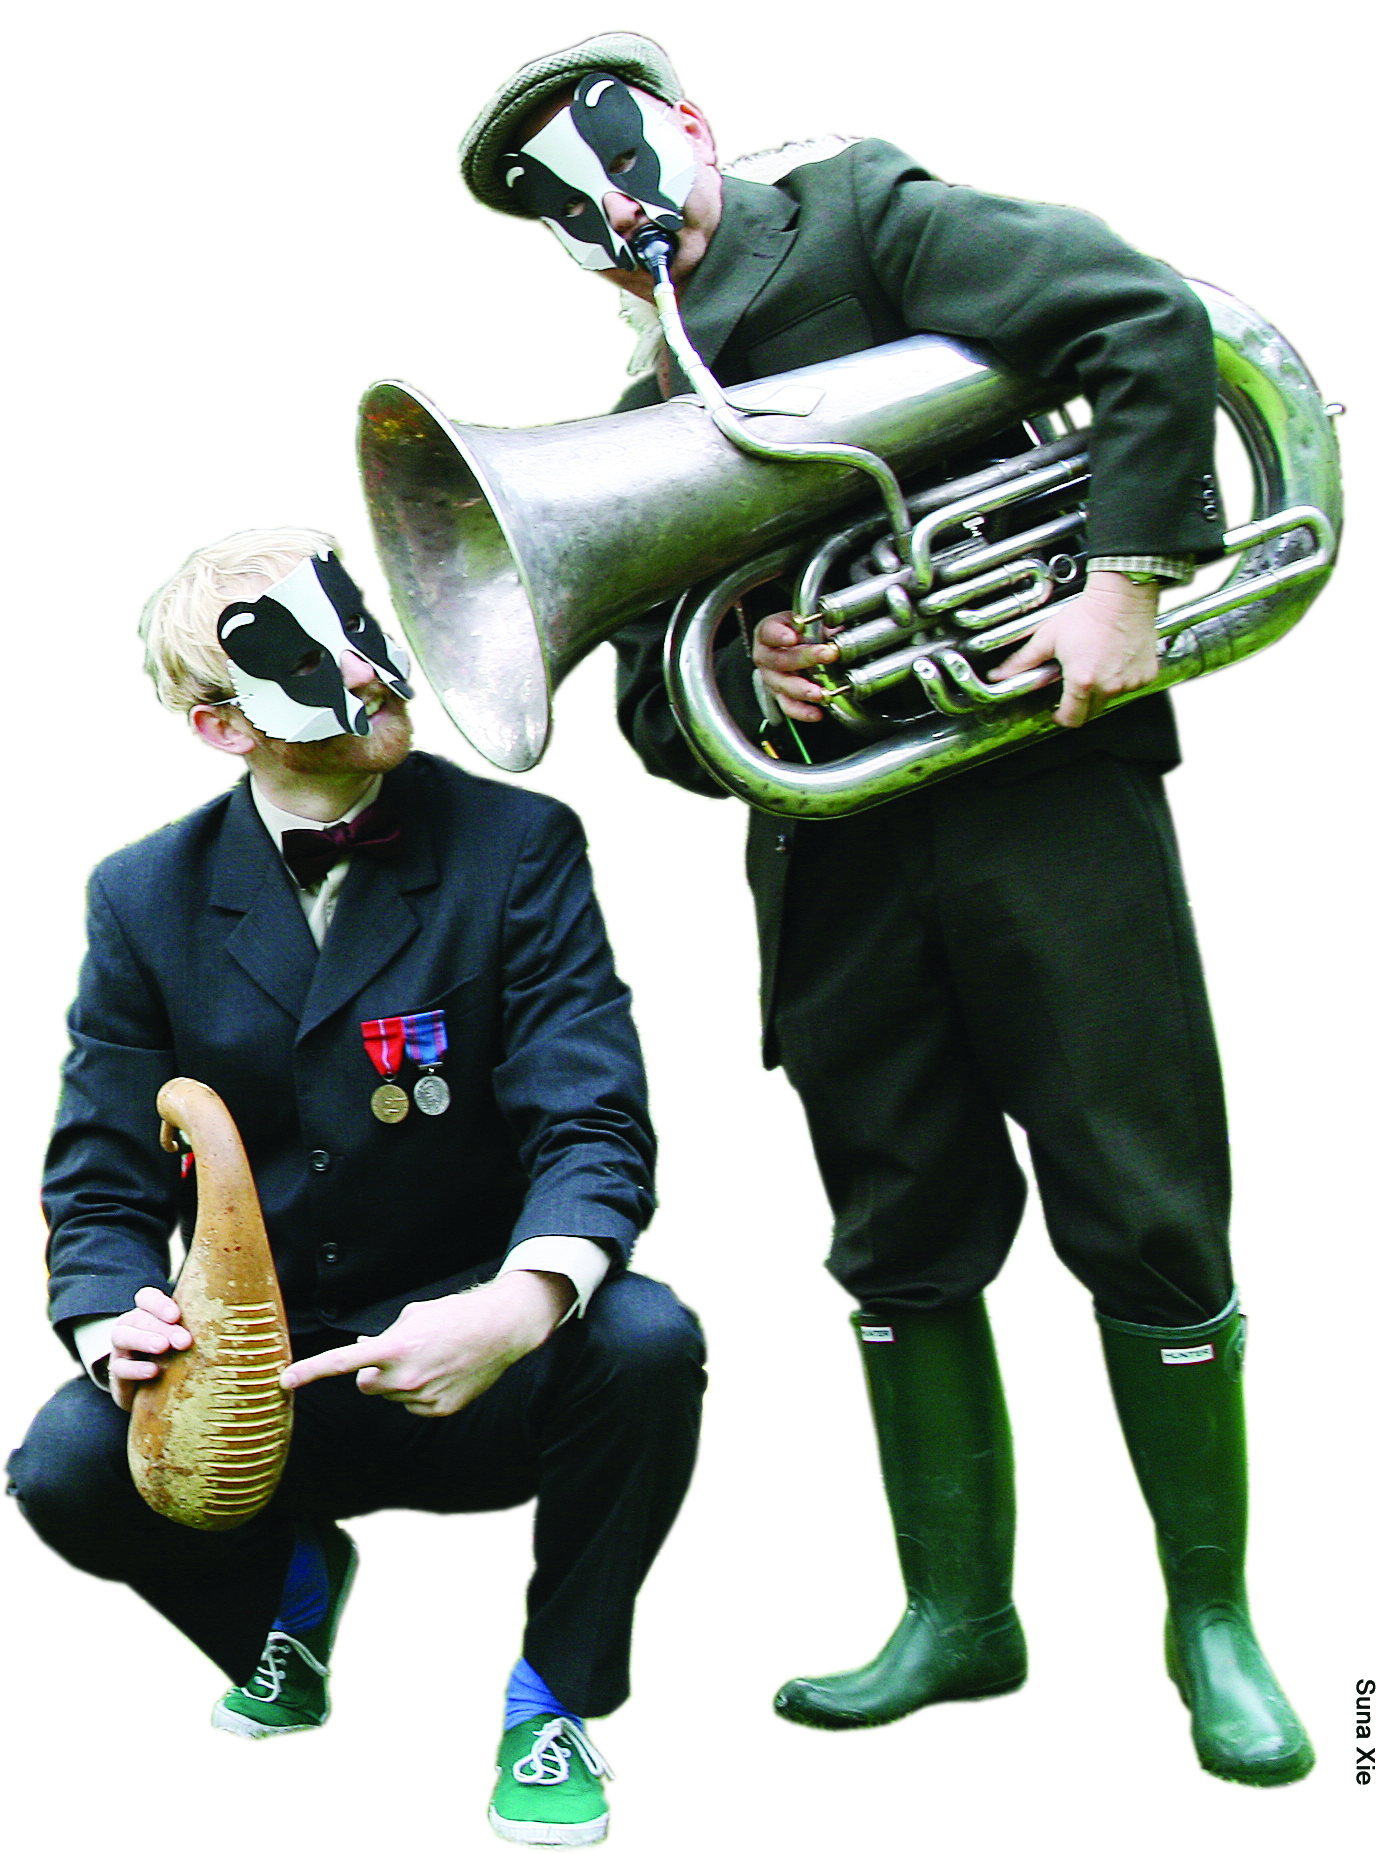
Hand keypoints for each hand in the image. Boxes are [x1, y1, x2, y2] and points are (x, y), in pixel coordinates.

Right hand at [108, 1286, 191, 1412]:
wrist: (153, 1391)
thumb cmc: (177, 1356)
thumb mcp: (186, 1339)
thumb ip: (198, 1327)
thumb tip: (231, 1323)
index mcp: (149, 1313)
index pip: (146, 1297)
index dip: (159, 1303)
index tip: (176, 1315)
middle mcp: (132, 1326)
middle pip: (139, 1318)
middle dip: (161, 1327)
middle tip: (184, 1340)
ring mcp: (122, 1348)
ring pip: (122, 1336)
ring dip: (144, 1340)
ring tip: (163, 1348)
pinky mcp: (117, 1372)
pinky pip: (120, 1367)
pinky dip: (136, 1368)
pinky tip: (153, 1371)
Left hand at [279, 1271, 575, 1416]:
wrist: (501, 1330)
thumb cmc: (454, 1315)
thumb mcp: (413, 1316)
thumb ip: (383, 1337)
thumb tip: (362, 1351)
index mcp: (395, 1348)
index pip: (343, 1362)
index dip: (311, 1371)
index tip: (283, 1381)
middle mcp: (405, 1377)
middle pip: (366, 1385)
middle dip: (373, 1372)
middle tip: (396, 1355)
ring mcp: (423, 1397)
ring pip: (392, 1396)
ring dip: (400, 1381)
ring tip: (431, 1359)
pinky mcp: (439, 1410)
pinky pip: (413, 1406)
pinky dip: (420, 1393)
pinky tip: (442, 1374)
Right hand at [753, 613, 841, 722]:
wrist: (787, 647)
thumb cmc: (795, 631)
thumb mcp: (804, 621)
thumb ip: (818, 624)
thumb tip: (839, 628)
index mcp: (767, 634)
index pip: (769, 632)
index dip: (780, 635)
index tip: (793, 636)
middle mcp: (765, 657)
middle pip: (780, 660)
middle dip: (807, 658)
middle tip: (828, 654)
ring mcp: (771, 679)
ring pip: (784, 686)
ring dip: (804, 690)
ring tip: (821, 693)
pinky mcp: (779, 696)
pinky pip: (788, 706)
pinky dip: (803, 712)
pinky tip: (817, 713)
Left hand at [987, 571, 1160, 727]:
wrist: (1123, 593)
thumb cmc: (1088, 613)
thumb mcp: (1049, 637)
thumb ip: (1023, 660)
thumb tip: (999, 674)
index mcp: (1083, 682)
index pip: (1071, 719)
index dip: (1061, 717)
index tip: (1057, 710)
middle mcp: (1109, 686)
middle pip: (1091, 713)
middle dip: (1080, 705)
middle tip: (1074, 685)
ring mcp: (1130, 682)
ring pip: (1112, 700)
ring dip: (1102, 690)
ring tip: (1095, 665)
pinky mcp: (1147, 675)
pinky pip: (1131, 686)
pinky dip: (1122, 679)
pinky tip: (1114, 660)